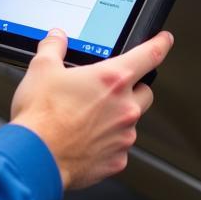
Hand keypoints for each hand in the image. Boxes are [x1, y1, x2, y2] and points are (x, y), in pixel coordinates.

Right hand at [10, 29, 173, 189]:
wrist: (35, 158)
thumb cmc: (41, 116)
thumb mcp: (42, 69)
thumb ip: (54, 48)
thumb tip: (56, 38)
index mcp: (112, 79)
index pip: (149, 55)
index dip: (160, 44)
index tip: (165, 40)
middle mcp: (125, 107)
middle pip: (145, 91)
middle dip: (133, 87)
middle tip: (109, 89)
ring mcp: (123, 136)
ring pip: (131, 121)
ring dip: (116, 117)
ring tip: (87, 117)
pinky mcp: (117, 160)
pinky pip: (118, 147)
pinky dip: (106, 142)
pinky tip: (84, 139)